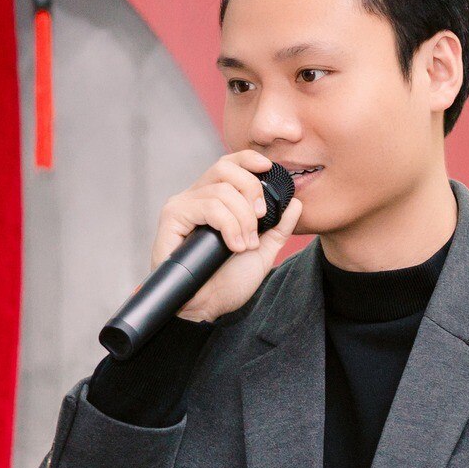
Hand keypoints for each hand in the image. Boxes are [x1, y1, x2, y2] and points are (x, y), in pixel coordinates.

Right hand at [149, 150, 301, 323]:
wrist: (207, 307)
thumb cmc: (227, 282)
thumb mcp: (262, 252)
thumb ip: (279, 227)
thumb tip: (296, 202)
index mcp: (216, 200)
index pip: (229, 165)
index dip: (248, 159)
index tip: (269, 167)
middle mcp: (197, 198)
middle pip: (225, 169)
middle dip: (251, 190)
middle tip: (259, 220)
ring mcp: (183, 206)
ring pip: (220, 190)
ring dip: (242, 219)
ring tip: (244, 245)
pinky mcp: (172, 217)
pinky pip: (206, 205)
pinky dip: (227, 224)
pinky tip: (233, 245)